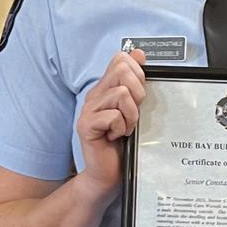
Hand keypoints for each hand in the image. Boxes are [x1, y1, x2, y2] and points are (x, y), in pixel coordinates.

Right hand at [75, 49, 146, 195]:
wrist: (108, 174)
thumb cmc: (122, 143)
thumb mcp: (134, 109)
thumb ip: (135, 82)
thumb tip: (139, 53)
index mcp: (105, 88)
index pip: (121, 59)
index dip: (138, 74)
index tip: (138, 97)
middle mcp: (94, 95)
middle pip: (123, 71)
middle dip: (137, 93)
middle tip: (132, 115)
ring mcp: (88, 110)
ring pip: (121, 93)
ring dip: (131, 115)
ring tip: (125, 129)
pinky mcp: (86, 126)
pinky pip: (114, 115)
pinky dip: (122, 128)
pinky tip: (116, 137)